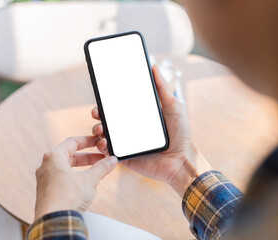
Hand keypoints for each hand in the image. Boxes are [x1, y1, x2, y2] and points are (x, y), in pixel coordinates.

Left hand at [34, 136, 117, 220]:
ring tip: (97, 170)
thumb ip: (101, 168)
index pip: (72, 142)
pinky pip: (62, 178)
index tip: (98, 141)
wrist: (54, 220)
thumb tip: (111, 160)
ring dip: (82, 167)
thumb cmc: (67, 197)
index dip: (88, 141)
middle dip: (88, 157)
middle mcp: (46, 165)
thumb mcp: (89, 179)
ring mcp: (45, 179)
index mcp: (54, 157)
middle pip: (69, 155)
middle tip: (102, 158)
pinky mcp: (46, 191)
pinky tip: (85, 183)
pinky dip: (75, 176)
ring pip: (66, 167)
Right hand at [91, 65, 211, 196]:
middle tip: (96, 112)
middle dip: (98, 114)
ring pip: (104, 134)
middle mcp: (130, 129)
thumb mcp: (173, 106)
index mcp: (138, 117)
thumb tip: (153, 66)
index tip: (101, 95)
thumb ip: (162, 88)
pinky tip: (104, 141)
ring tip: (100, 128)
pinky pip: (109, 151)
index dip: (108, 101)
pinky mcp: (125, 157)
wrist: (181, 160)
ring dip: (97, 129)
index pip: (119, 107)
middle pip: (108, 119)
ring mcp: (126, 143)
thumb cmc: (181, 133)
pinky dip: (102, 146)